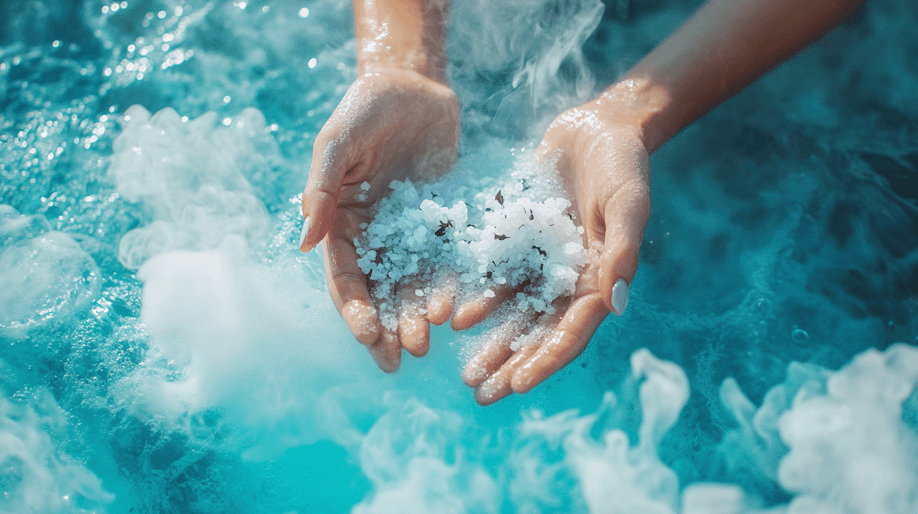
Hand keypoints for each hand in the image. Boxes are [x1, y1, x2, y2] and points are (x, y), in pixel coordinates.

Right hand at [299, 68, 459, 371]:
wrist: (414, 87)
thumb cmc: (366, 108)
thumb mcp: (337, 142)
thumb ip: (322, 188)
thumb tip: (304, 242)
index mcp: (341, 223)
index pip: (343, 277)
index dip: (354, 310)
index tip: (368, 336)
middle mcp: (373, 236)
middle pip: (377, 293)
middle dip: (385, 328)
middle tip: (398, 361)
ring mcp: (407, 233)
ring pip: (410, 286)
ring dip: (415, 318)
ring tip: (425, 347)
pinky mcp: (440, 224)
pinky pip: (444, 262)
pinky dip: (447, 288)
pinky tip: (454, 311)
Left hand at [459, 97, 651, 404]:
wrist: (598, 126)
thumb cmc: (623, 163)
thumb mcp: (627, 203)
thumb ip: (621, 250)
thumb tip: (613, 305)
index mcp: (600, 278)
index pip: (572, 330)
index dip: (546, 358)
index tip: (518, 384)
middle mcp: (571, 278)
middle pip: (539, 331)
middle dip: (511, 364)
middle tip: (481, 394)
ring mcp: (544, 262)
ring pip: (515, 312)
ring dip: (492, 343)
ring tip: (466, 372)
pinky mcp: (521, 240)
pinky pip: (497, 276)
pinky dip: (479, 297)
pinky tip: (456, 317)